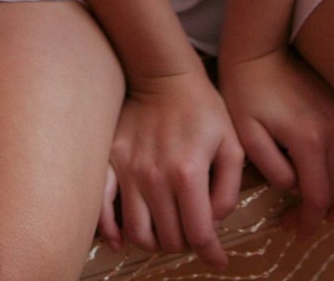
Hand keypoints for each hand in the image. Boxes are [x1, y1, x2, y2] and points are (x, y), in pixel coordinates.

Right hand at [98, 66, 244, 269]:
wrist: (164, 74)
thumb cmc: (202, 109)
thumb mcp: (231, 145)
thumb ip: (228, 191)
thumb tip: (214, 224)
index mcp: (188, 173)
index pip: (198, 234)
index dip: (211, 252)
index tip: (218, 259)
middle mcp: (155, 177)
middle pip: (169, 238)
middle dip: (186, 242)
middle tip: (192, 230)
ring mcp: (128, 171)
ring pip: (138, 232)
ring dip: (155, 241)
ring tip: (166, 230)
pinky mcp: (110, 162)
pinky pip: (102, 208)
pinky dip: (111, 231)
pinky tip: (122, 238)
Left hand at [219, 48, 333, 239]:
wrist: (259, 50)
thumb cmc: (246, 92)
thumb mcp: (247, 136)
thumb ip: (272, 169)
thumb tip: (294, 187)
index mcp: (308, 140)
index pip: (318, 196)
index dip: (309, 221)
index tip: (296, 232)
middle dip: (322, 211)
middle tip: (300, 221)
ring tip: (328, 208)